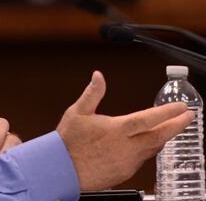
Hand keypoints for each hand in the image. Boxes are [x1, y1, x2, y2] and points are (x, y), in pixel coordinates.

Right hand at [56, 70, 192, 190]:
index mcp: (117, 129)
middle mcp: (126, 146)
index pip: (150, 118)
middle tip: (188, 117)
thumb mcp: (77, 112)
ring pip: (153, 148)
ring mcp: (127, 161)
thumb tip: (98, 76)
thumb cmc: (67, 141)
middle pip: (160, 135)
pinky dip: (147, 149)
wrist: (60, 168)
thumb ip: (92, 93)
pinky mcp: (125, 172)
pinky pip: (142, 159)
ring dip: (162, 137)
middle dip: (177, 126)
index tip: (182, 107)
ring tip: (169, 128)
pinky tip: (145, 143)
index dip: (168, 112)